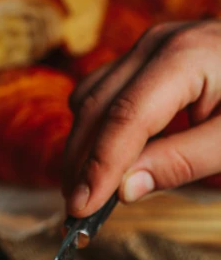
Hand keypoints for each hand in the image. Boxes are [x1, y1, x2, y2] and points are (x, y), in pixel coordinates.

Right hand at [63, 20, 220, 216]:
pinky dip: (93, 132)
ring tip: (85, 194)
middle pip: (96, 110)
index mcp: (184, 58)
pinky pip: (100, 94)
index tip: (81, 208)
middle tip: (75, 213)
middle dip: (80, 165)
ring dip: (81, 150)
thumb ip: (181, 163)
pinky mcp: (142, 61)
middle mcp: (156, 46)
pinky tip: (100, 163)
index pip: (124, 120)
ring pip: (89, 102)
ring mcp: (146, 50)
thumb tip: (124, 190)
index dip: (98, 168)